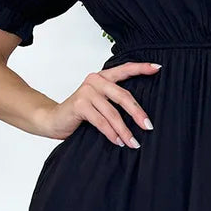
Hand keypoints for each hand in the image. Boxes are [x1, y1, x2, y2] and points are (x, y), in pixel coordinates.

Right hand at [46, 61, 161, 145]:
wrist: (54, 120)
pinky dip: (111, 134)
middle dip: (137, 113)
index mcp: (103, 77)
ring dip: (124, 130)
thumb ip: (114, 101)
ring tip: (133, 142)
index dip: (141, 68)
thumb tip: (141, 115)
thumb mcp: (100, 104)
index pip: (124, 69)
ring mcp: (86, 91)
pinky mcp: (80, 104)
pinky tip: (118, 142)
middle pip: (123, 96)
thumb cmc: (80, 114)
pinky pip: (101, 122)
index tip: (157, 68)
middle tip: (148, 126)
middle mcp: (95, 81)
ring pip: (113, 113)